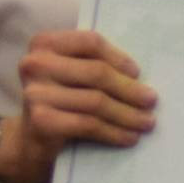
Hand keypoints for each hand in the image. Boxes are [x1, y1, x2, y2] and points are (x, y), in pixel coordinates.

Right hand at [0, 29, 156, 182]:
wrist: (31, 140)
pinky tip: (129, 137)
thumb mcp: (72, 75)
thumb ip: (94, 65)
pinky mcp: (41, 120)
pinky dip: (114, 132)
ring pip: (95, 101)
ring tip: (146, 122)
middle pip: (96, 73)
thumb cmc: (60, 101)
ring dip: (127, 114)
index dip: (118, 58)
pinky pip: (88, 124)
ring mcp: (35, 92)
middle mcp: (35, 64)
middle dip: (129, 89)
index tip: (138, 73)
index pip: (90, 42)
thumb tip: (141, 75)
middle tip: (151, 101)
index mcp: (44, 43)